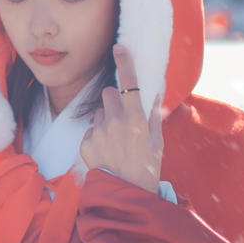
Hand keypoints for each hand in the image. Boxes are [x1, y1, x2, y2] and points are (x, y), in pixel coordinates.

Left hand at [79, 45, 162, 191]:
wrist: (125, 194)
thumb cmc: (146, 168)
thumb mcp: (157, 142)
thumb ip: (154, 115)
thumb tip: (155, 94)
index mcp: (136, 119)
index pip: (130, 83)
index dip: (124, 62)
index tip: (119, 47)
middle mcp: (115, 122)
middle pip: (108, 94)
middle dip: (114, 100)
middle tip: (122, 117)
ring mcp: (98, 132)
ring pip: (98, 112)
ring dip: (105, 119)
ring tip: (115, 141)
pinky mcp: (86, 143)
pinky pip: (90, 130)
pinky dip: (96, 136)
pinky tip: (106, 152)